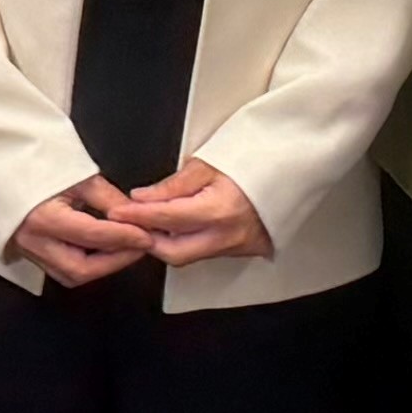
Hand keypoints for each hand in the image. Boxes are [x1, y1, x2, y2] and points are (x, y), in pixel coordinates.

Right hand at [7, 179, 157, 287]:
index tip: (146, 234)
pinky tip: (100, 249)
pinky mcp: (28, 252)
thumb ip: (106, 198)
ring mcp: (27, 250)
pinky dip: (85, 262)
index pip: (92, 236)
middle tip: (138, 246)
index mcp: (42, 218)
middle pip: (80, 269)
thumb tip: (134, 214)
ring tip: (122, 248)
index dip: (124, 237)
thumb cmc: (29, 163)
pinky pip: (61, 268)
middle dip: (115, 262)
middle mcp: (32, 241)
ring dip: (101, 266)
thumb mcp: (74, 174)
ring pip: (70, 274)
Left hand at [116, 160, 270, 267]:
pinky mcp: (247, 250)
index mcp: (220, 210)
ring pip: (190, 255)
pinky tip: (181, 227)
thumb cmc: (254, 157)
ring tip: (155, 221)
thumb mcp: (209, 163)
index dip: (137, 216)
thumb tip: (142, 199)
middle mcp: (229, 236)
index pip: (166, 219)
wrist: (294, 165)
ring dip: (168, 242)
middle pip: (174, 253)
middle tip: (132, 222)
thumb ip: (173, 186)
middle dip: (148, 240)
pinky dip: (189, 241)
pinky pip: (208, 252)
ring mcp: (240, 247)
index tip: (117, 211)